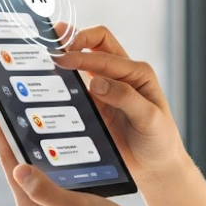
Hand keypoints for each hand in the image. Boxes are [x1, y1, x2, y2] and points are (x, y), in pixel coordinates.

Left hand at [0, 103, 166, 205]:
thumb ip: (46, 190)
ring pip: (33, 167)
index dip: (0, 134)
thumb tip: (17, 169)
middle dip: (11, 135)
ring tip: (24, 113)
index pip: (10, 164)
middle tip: (6, 103)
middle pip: (17, 164)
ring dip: (30, 143)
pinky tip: (54, 139)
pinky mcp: (61, 204)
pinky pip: (50, 174)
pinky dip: (49, 155)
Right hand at [49, 20, 189, 185]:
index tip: (61, 59)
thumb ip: (126, 97)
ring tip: (46, 56)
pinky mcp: (95, 105)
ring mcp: (105, 89)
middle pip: (95, 43)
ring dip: (66, 56)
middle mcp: (120, 76)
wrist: (154, 166)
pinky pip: (76, 87)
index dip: (82, 54)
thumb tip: (96, 81)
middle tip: (52, 45)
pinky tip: (49, 81)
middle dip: (73, 39)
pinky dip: (63, 80)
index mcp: (136, 72)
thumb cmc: (160, 140)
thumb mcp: (149, 119)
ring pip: (83, 62)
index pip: (104, 54)